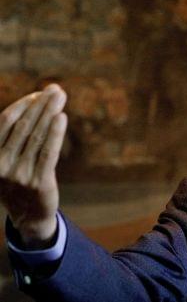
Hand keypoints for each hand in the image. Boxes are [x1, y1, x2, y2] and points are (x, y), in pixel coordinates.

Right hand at [0, 84, 66, 247]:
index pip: (5, 121)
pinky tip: (61, 117)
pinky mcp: (39, 182)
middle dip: (40, 104)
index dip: (23, 105)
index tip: (39, 93)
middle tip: (55, 89)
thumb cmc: (20, 181)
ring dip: (50, 113)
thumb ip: (15, 137)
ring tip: (60, 96)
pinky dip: (56, 133)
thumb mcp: (7, 160)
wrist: (29, 216)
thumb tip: (36, 105)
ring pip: (37, 136)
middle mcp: (1, 164)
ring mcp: (20, 174)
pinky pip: (49, 152)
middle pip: (23, 126)